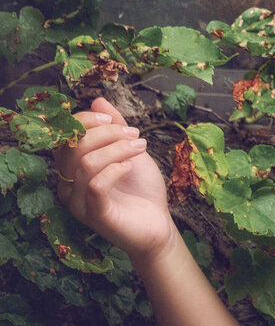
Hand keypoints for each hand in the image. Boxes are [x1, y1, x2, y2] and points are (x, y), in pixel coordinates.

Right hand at [53, 95, 176, 264]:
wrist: (158, 224)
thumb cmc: (141, 188)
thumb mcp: (130, 150)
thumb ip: (114, 127)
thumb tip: (98, 100)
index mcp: (71, 167)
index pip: (64, 135)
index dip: (86, 121)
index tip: (115, 121)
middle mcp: (68, 184)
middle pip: (74, 146)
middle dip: (108, 134)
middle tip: (135, 135)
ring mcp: (78, 202)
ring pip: (86, 162)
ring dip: (118, 149)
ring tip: (140, 147)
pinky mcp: (94, 215)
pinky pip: (96, 185)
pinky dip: (116, 169)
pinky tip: (132, 166)